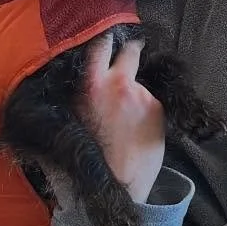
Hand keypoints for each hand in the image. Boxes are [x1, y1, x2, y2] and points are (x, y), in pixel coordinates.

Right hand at [82, 32, 165, 206]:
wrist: (116, 185)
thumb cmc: (88, 159)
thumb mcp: (70, 124)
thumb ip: (78, 99)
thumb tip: (73, 89)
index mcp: (90, 85)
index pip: (99, 44)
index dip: (106, 40)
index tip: (109, 40)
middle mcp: (117, 83)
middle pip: (130, 51)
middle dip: (131, 51)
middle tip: (132, 55)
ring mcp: (140, 95)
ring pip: (141, 84)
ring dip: (138, 95)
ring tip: (130, 120)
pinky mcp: (156, 108)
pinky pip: (152, 104)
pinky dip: (148, 113)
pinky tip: (139, 132)